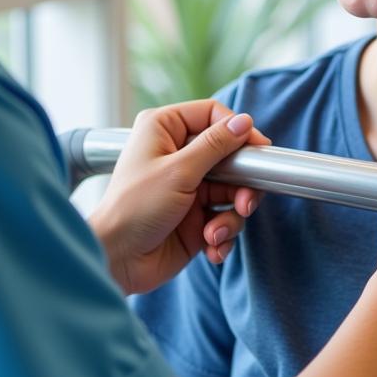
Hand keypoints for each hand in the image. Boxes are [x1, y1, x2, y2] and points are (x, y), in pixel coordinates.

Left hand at [87, 100, 269, 294]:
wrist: (117, 261)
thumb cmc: (134, 208)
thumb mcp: (178, 171)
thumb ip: (215, 146)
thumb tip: (243, 122)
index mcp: (165, 129)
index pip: (212, 115)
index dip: (237, 130)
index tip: (260, 149)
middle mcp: (178, 154)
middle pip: (230, 156)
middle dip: (242, 185)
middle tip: (245, 203)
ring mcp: (188, 187)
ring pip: (232, 191)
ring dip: (230, 216)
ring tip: (215, 233)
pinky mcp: (195, 218)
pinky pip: (224, 218)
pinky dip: (222, 234)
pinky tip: (210, 246)